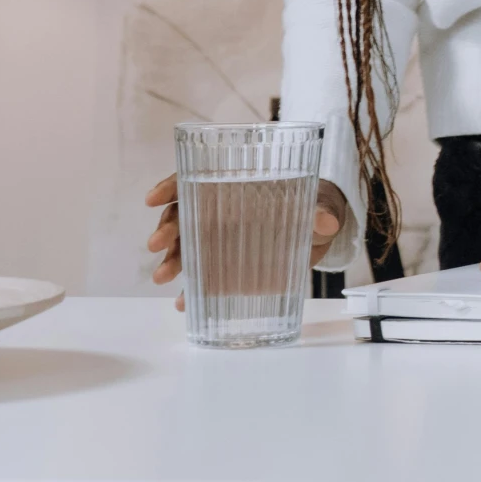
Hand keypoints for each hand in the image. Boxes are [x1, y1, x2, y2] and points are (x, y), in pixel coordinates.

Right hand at [144, 176, 349, 309]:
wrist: (324, 231)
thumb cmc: (318, 206)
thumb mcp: (322, 205)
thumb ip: (323, 212)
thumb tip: (327, 222)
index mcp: (240, 186)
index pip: (197, 179)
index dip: (172, 185)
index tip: (153, 198)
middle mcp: (223, 210)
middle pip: (185, 213)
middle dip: (167, 228)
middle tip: (156, 245)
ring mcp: (222, 238)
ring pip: (187, 245)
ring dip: (171, 259)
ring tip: (163, 277)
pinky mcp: (229, 264)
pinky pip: (204, 275)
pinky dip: (190, 289)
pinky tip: (183, 302)